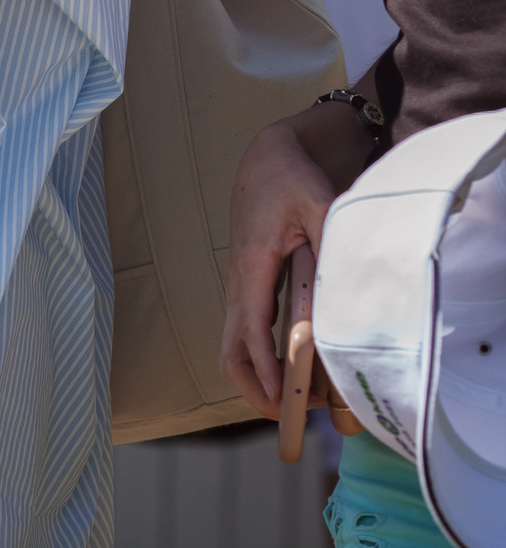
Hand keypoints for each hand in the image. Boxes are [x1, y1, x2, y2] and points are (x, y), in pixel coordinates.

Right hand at [221, 104, 372, 413]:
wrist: (269, 157)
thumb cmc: (292, 178)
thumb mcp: (320, 204)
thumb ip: (330, 247)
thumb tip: (343, 295)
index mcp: (251, 263)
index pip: (250, 326)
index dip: (265, 365)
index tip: (282, 397)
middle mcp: (238, 281)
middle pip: (228, 349)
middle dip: (254, 387)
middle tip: (289, 415)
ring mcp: (240, 286)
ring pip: (232, 346)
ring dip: (257, 379)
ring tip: (295, 402)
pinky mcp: (248, 288)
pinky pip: (244, 335)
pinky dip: (261, 362)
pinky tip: (294, 372)